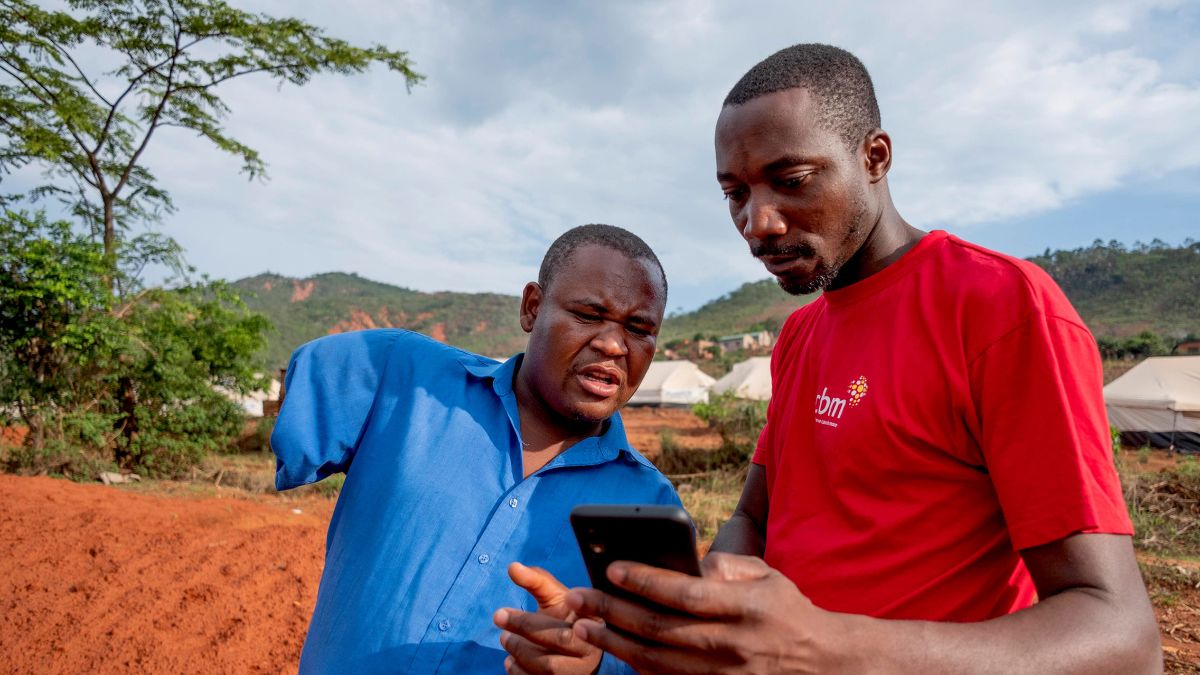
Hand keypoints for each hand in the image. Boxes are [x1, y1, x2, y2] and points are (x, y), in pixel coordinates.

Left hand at [494, 562, 603, 674]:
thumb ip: (536, 580)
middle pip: (562, 640)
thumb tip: (512, 567)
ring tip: (505, 639)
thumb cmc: (563, 618)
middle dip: (526, 628)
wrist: (571, 651)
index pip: (581, 612)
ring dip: (521, 652)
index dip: (562, 609)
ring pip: (550, 667)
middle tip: (499, 616)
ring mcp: (580, 671)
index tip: (519, 607)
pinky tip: (510, 662)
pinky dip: (521, 673)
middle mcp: (592, 648)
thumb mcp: (555, 596)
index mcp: (594, 620)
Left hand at [565, 552, 849, 673]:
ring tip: (583, 625)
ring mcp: (722, 674)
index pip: (686, 593)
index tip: (611, 568)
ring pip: (656, 660)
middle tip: (578, 598)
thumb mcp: (766, 576)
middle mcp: (732, 644)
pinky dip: (635, 666)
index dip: (646, 581)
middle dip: (613, 611)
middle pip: (660, 628)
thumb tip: (683, 563)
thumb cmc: (786, 610)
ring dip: (614, 642)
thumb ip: (724, 565)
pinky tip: (613, 649)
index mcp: (746, 607)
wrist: (821, 663)